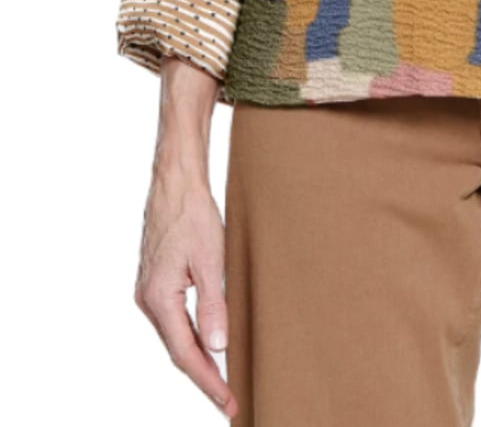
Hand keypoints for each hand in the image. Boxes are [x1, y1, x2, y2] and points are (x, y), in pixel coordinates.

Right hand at [134, 158, 236, 417]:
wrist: (175, 182)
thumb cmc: (193, 214)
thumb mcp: (210, 260)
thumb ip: (214, 306)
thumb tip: (218, 347)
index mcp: (158, 299)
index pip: (186, 354)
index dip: (209, 381)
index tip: (228, 401)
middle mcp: (147, 300)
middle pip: (178, 351)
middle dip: (204, 376)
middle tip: (229, 399)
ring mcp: (148, 292)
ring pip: (175, 337)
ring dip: (198, 358)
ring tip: (223, 378)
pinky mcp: (154, 282)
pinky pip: (173, 320)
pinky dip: (191, 336)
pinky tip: (208, 342)